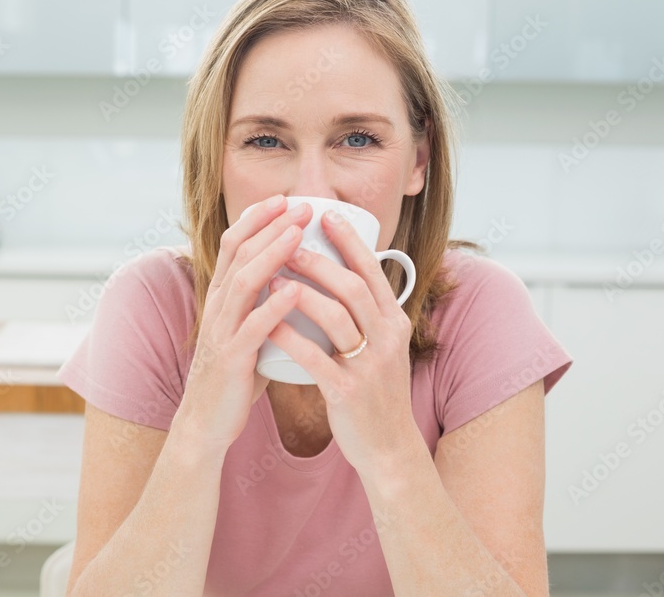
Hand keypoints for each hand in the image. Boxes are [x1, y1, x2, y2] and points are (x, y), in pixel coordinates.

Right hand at [173, 195, 312, 456]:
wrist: (207, 423)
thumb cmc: (234, 377)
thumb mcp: (247, 332)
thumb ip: (264, 306)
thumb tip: (296, 282)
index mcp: (221, 299)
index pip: (234, 246)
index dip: (257, 219)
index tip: (284, 199)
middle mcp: (217, 308)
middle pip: (239, 254)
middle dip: (269, 225)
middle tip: (299, 205)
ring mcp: (221, 332)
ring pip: (243, 282)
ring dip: (272, 254)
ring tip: (298, 233)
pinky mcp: (231, 359)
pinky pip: (252, 328)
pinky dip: (273, 307)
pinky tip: (293, 292)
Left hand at [265, 208, 420, 472]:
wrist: (389, 448)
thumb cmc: (376, 392)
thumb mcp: (385, 348)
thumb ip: (370, 314)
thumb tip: (350, 273)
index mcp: (395, 323)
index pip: (373, 271)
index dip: (349, 241)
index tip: (325, 214)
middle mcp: (387, 339)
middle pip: (354, 286)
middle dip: (320, 259)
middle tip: (288, 240)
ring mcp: (369, 366)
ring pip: (336, 317)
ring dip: (301, 291)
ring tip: (272, 274)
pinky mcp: (348, 392)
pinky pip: (315, 358)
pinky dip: (289, 337)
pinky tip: (268, 324)